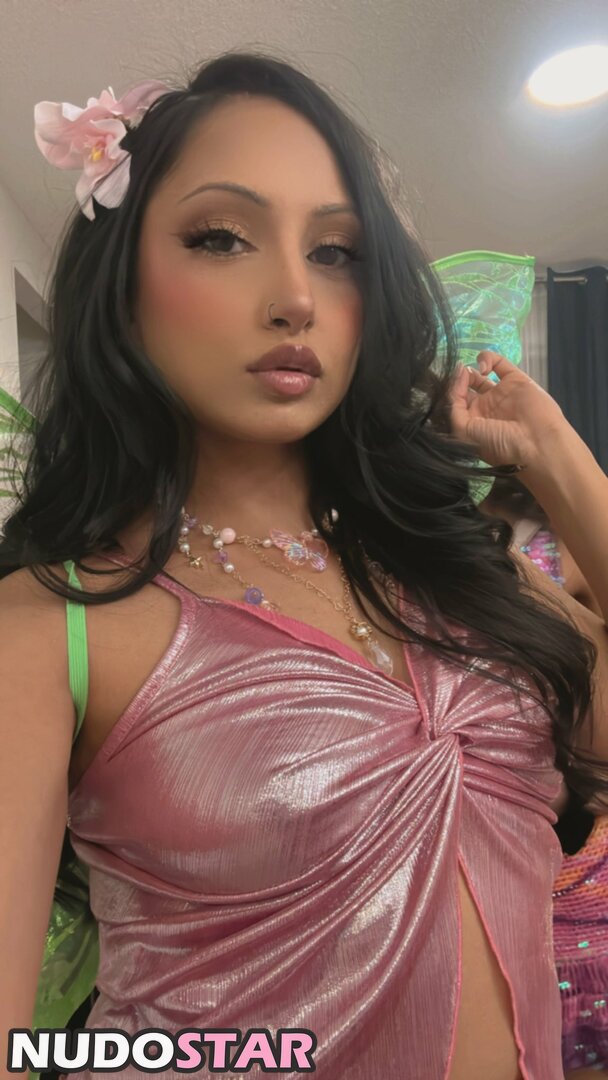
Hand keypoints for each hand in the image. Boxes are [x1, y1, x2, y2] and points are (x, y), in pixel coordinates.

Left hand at [449, 351, 569, 468]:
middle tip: (456, 375)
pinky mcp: (515, 379)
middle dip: (458, 380)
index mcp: (473, 422)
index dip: (449, 391)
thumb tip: (457, 382)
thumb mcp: (465, 433)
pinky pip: (498, 363)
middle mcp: (486, 408)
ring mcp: (501, 393)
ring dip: (470, 370)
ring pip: (480, 374)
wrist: (537, 443)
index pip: (455, 402)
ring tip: (468, 372)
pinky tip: (483, 367)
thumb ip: (453, 409)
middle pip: (466, 387)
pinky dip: (487, 358)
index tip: (445, 383)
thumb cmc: (499, 444)